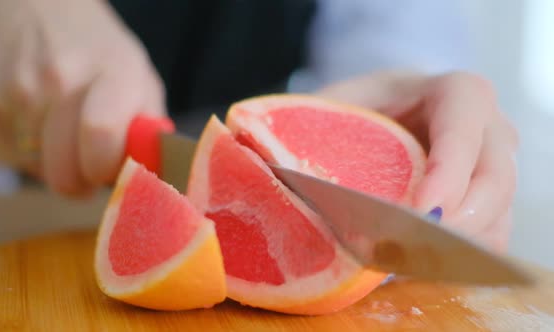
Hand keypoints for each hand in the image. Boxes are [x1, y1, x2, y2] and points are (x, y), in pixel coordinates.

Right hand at [0, 0, 165, 195]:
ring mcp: (21, 90)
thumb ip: (149, 128)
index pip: (102, 135)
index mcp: (113, 72)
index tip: (110, 169)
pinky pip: (12, 156)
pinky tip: (41, 125)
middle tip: (90, 167)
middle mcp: (63, 79)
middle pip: (64, 171)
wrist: (34, 9)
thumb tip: (153, 175)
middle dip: (80, 182)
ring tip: (67, 137)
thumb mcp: (139, 76)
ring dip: (55, 167)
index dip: (105, 168)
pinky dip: (30, 153)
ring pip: (38, 170)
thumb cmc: (97, 52)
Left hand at [317, 70, 518, 252]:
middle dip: (457, 222)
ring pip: (496, 217)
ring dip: (457, 248)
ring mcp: (495, 169)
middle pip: (495, 182)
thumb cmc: (370, 103)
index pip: (465, 131)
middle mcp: (489, 131)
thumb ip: (313, 114)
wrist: (397, 110)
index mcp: (457, 94)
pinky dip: (458, 258)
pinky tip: (417, 263)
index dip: (448, 173)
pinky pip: (490, 238)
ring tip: (405, 261)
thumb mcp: (341, 97)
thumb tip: (256, 143)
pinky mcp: (489, 203)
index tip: (419, 212)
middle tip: (408, 249)